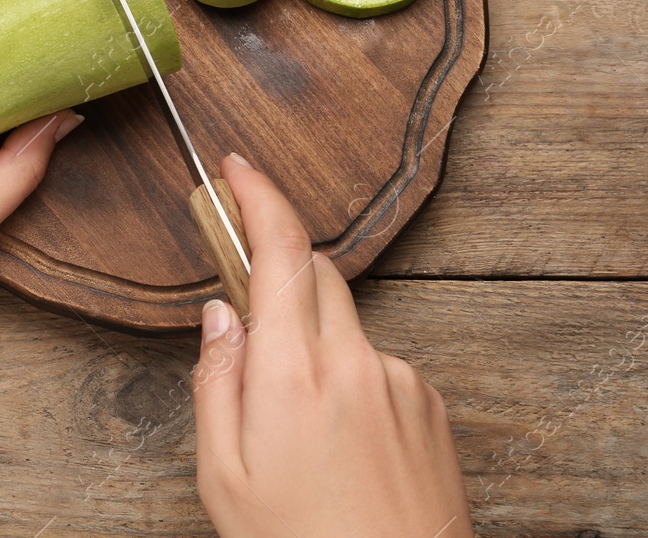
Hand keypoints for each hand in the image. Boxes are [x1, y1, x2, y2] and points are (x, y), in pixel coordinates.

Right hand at [192, 154, 471, 537]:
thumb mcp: (225, 479)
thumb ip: (216, 382)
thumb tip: (219, 314)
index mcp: (295, 376)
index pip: (279, 251)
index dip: (256, 195)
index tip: (235, 169)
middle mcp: (357, 362)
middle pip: (317, 275)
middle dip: (279, 276)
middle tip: (246, 316)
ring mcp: (402, 380)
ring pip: (346, 327)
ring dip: (315, 346)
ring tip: (301, 433)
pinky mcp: (431, 403)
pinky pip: (379, 366)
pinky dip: (352, 382)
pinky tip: (342, 447)